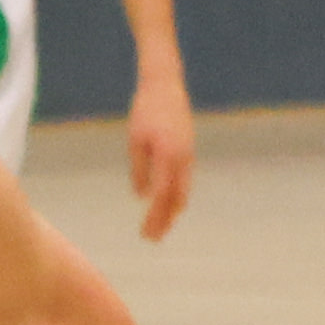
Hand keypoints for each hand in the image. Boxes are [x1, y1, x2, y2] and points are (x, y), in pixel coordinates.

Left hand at [125, 69, 194, 243]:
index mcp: (168, 156)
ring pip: (184, 190)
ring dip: (172, 211)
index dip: (154, 217)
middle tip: (152, 238)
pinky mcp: (188, 150)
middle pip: (177, 199)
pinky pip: (184, 180)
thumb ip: (139, 170)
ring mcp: (189, 154)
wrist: (165, 85)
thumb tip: (142, 197)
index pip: (161, 196)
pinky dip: (176, 196)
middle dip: (165, 220)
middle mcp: (183, 158)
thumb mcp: (135, 142)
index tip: (146, 234)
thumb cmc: (145, 111)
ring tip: (160, 227)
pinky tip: (167, 205)